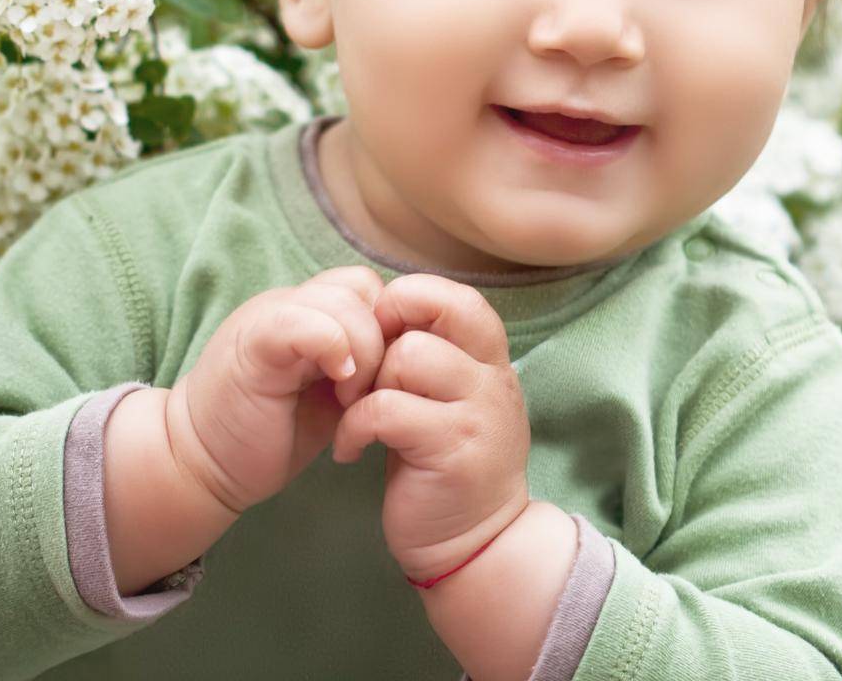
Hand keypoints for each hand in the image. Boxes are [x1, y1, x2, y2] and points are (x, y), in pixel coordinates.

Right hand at [166, 265, 388, 515]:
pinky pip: (302, 320)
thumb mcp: (330, 393)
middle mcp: (291, 303)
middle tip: (371, 389)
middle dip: (381, 338)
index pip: (370, 288)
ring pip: (341, 299)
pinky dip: (333, 346)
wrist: (199, 463)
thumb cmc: (269, 432)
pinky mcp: (252, 343)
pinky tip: (338, 384)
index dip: (390, 326)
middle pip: (362, 286)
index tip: (389, 375)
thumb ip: (360, 363)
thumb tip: (410, 352)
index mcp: (311, 312)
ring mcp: (269, 317)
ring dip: (362, 349)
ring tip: (351, 396)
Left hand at [331, 273, 531, 585]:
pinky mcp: (452, 452)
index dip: (411, 300)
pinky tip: (350, 451)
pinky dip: (354, 427)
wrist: (478, 544)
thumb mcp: (451, 398)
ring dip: (368, 384)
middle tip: (363, 375)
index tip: (381, 336)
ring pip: (408, 357)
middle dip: (382, 338)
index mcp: (491, 359)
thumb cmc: (448, 463)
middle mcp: (492, 379)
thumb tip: (380, 313)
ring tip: (358, 415)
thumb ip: (432, 356)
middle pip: (430, 315)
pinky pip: (387, 410)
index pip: (458, 296)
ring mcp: (477, 414)